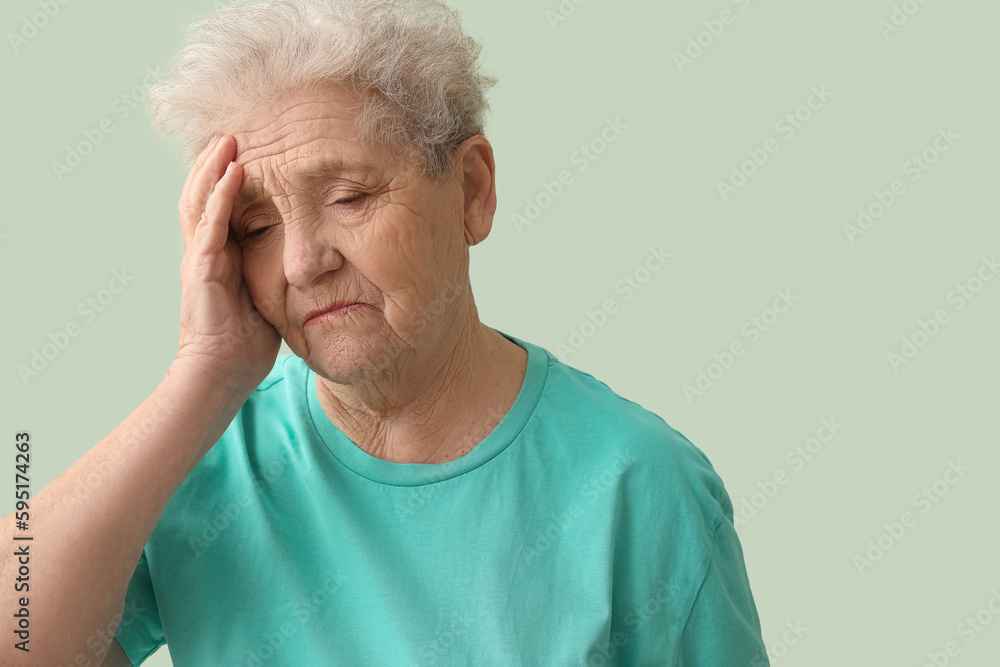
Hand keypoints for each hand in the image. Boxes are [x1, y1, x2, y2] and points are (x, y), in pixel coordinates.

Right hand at [173, 135, 280, 392]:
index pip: (223, 207)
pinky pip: (210, 223)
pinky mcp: (200, 267)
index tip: (251, 151)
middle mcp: (206, 251)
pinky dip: (221, 195)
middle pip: (205, 194)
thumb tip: (310, 263)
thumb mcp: (270, 299)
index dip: (230, 178)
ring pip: (201, 199)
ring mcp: (200, 257)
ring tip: (230, 138)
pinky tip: (234, 171)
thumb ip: (280, 276)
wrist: (221, 374)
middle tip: (236, 131)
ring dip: (215, 167)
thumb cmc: (246, 344)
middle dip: (217, 162)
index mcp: (221, 257)